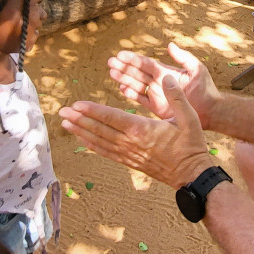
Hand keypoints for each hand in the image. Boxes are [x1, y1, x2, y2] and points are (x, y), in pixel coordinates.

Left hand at [60, 74, 214, 188]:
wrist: (192, 175)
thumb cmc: (191, 146)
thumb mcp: (190, 118)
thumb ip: (177, 97)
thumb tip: (167, 78)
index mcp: (143, 130)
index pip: (113, 118)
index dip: (93, 111)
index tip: (77, 104)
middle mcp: (131, 143)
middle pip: (100, 130)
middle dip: (80, 120)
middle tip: (62, 112)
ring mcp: (129, 154)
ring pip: (100, 142)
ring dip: (82, 132)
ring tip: (66, 124)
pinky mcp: (130, 162)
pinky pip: (107, 153)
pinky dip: (92, 146)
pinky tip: (82, 140)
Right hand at [108, 43, 221, 129]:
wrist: (210, 111)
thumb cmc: (206, 89)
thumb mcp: (197, 69)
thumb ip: (183, 57)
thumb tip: (170, 44)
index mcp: (166, 71)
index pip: (145, 63)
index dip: (133, 59)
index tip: (120, 54)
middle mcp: (159, 81)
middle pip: (137, 72)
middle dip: (124, 67)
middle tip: (110, 62)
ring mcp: (156, 94)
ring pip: (136, 85)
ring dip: (124, 79)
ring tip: (112, 73)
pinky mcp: (156, 107)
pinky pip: (140, 99)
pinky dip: (131, 95)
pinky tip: (121, 90)